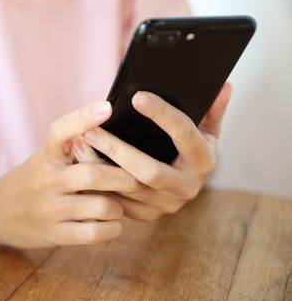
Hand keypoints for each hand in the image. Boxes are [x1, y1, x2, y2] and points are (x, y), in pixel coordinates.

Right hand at [0, 101, 125, 247]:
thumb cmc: (31, 180)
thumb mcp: (45, 158)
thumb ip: (74, 148)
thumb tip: (116, 135)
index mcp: (46, 156)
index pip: (62, 130)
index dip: (84, 117)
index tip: (107, 106)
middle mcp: (47, 180)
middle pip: (93, 174)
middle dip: (125, 178)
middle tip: (139, 180)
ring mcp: (49, 209)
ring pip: (100, 205)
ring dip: (119, 207)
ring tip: (119, 206)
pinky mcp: (54, 234)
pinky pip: (93, 233)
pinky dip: (111, 229)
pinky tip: (111, 224)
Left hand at [73, 82, 232, 220]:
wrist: (177, 184)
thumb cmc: (187, 148)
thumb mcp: (203, 129)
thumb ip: (210, 109)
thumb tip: (223, 85)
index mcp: (204, 161)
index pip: (184, 134)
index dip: (162, 114)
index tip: (137, 96)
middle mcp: (188, 187)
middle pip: (149, 171)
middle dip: (117, 149)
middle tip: (90, 129)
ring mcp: (166, 205)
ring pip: (128, 188)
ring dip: (99, 166)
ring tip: (78, 142)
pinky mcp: (146, 215)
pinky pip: (117, 201)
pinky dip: (97, 182)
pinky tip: (79, 163)